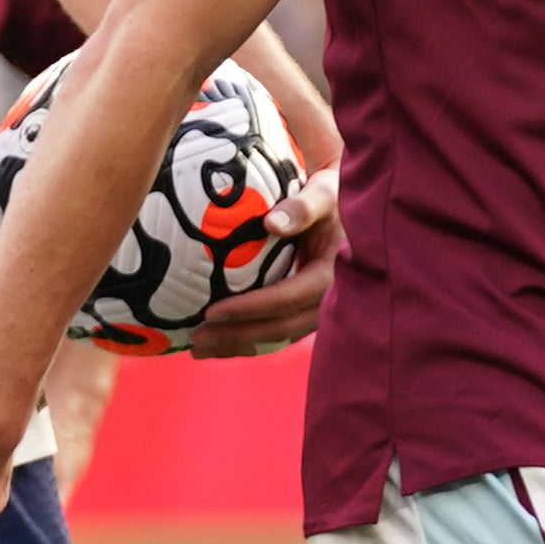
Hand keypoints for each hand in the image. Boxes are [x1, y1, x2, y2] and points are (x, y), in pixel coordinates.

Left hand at [181, 170, 345, 357]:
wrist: (346, 207)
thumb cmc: (331, 195)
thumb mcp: (323, 193)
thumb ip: (303, 207)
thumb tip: (271, 223)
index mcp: (333, 274)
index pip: (289, 298)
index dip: (252, 308)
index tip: (213, 311)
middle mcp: (329, 299)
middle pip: (282, 328)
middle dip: (239, 336)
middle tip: (198, 339)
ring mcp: (319, 310)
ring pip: (278, 336)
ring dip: (239, 345)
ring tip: (199, 350)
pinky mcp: (307, 311)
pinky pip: (277, 332)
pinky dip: (248, 340)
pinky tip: (217, 344)